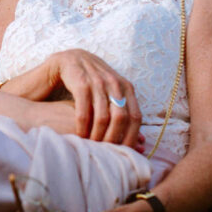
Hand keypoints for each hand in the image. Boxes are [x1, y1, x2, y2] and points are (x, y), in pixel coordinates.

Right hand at [7, 50, 142, 149]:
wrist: (69, 59)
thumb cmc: (92, 82)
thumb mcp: (111, 91)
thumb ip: (123, 109)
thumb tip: (142, 141)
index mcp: (126, 87)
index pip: (135, 117)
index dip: (131, 137)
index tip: (125, 151)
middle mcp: (115, 83)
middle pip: (121, 119)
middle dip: (113, 139)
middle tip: (107, 152)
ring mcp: (98, 82)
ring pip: (103, 117)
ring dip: (97, 135)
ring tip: (92, 146)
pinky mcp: (81, 83)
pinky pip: (84, 111)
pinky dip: (83, 126)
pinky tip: (80, 135)